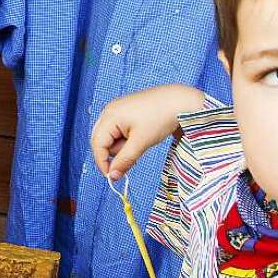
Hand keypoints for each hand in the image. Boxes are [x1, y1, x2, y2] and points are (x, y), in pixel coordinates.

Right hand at [90, 85, 204, 179]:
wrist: (179, 101)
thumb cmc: (160, 118)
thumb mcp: (141, 142)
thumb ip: (124, 161)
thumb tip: (112, 176)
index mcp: (110, 116)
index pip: (97, 144)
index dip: (102, 162)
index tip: (113, 177)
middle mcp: (109, 111)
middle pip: (101, 140)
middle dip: (114, 153)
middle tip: (132, 158)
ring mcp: (116, 109)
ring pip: (110, 137)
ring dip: (122, 146)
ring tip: (141, 141)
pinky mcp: (124, 111)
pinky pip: (118, 130)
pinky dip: (127, 139)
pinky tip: (140, 136)